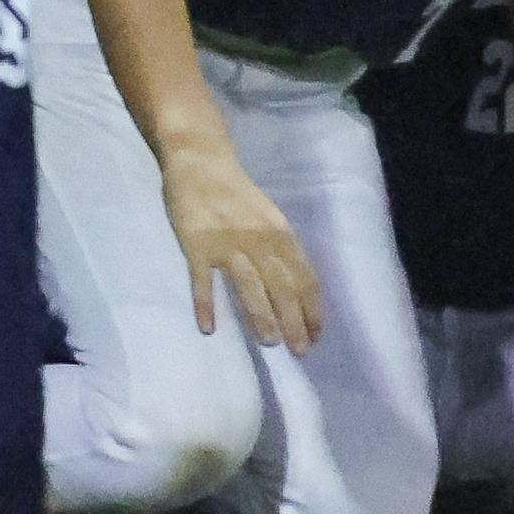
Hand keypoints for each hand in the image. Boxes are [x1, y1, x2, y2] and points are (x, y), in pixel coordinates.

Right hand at [162, 143, 323, 353]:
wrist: (202, 163)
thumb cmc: (238, 194)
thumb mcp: (271, 219)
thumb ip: (282, 249)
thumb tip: (298, 287)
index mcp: (281, 236)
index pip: (305, 278)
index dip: (312, 308)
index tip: (316, 335)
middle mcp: (259, 241)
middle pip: (283, 287)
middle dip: (294, 320)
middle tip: (300, 350)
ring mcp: (227, 244)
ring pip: (250, 285)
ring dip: (261, 315)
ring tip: (270, 342)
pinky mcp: (197, 245)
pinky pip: (202, 279)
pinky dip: (206, 303)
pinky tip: (209, 327)